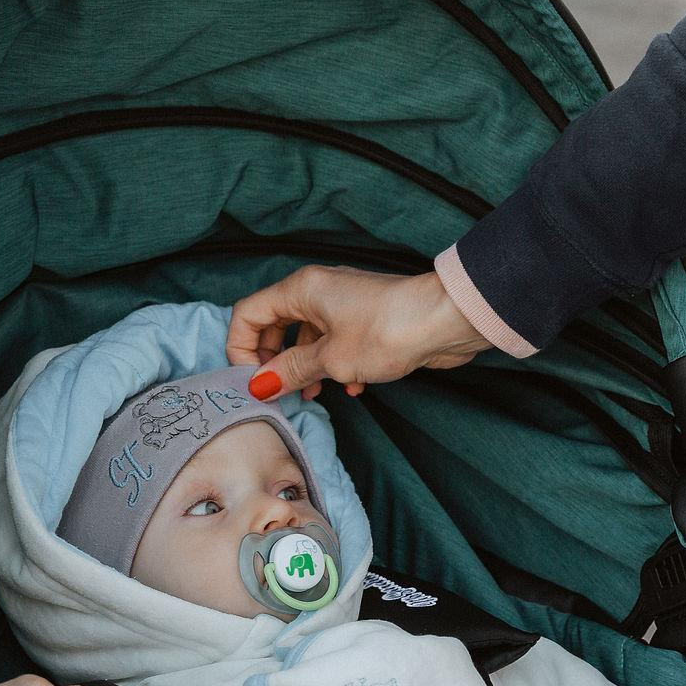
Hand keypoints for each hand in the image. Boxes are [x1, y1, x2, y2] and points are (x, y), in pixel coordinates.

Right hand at [226, 265, 491, 400]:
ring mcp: (343, 305)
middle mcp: (318, 291)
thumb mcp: (331, 359)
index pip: (249, 313)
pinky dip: (336, 366)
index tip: (250, 379)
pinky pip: (336, 343)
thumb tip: (261, 383)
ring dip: (306, 368)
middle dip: (274, 360)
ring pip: (307, 337)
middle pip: (275, 324)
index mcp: (301, 290)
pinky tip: (354, 389)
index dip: (240, 347)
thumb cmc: (388, 330)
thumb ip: (291, 370)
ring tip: (315, 395)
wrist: (445, 322)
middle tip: (279, 389)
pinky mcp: (365, 321)